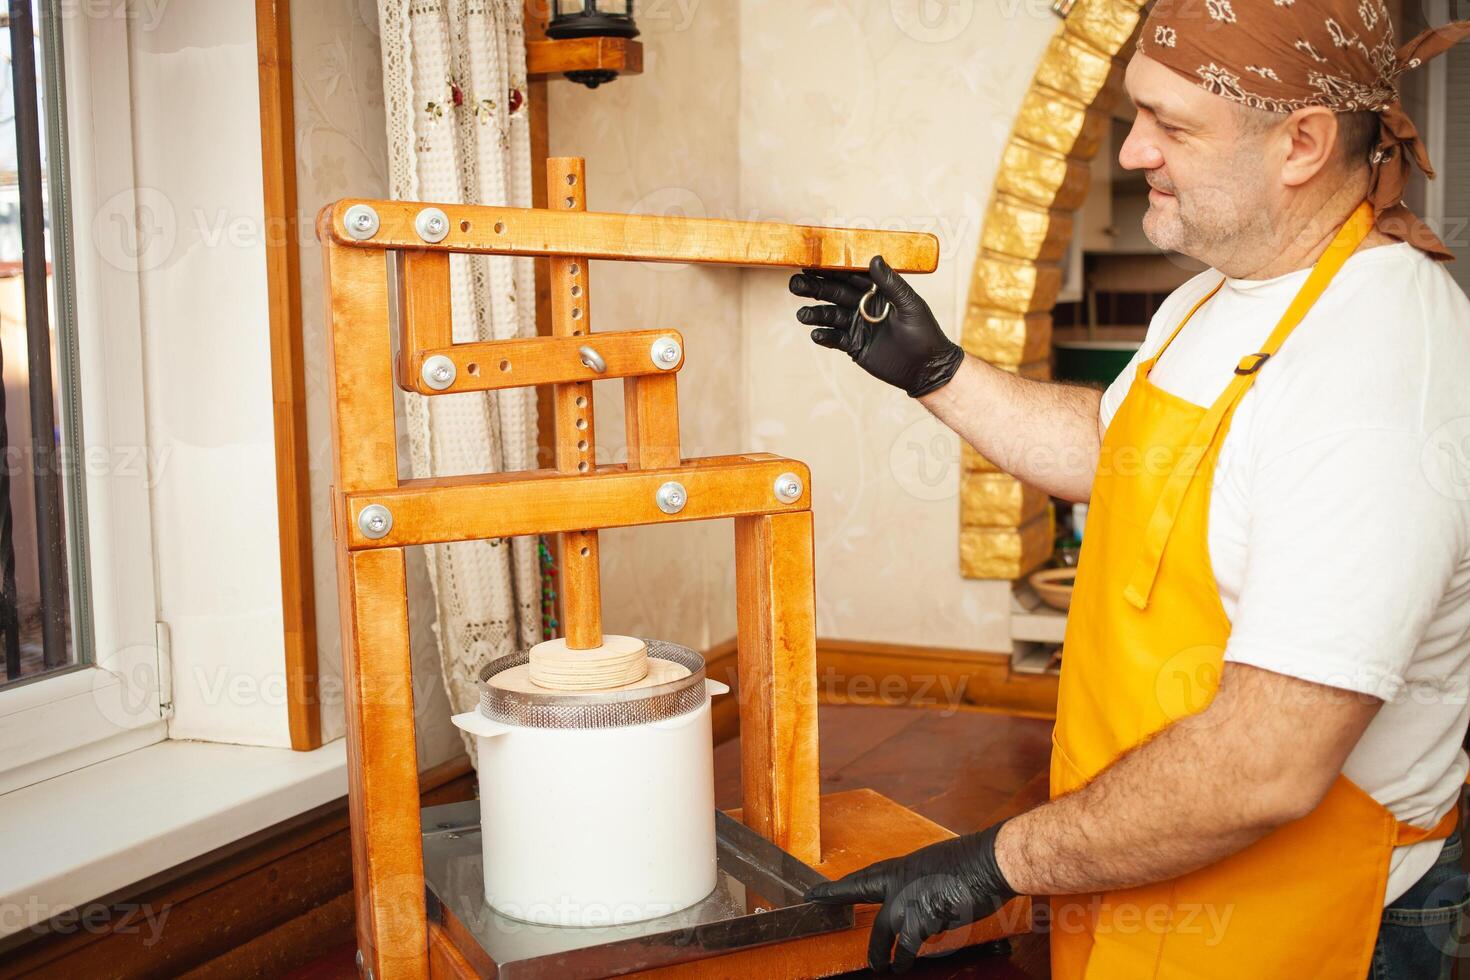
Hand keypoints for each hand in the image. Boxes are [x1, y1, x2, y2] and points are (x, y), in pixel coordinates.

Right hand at [789, 254, 963, 397]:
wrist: (927, 369)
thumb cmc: (925, 333)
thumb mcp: (910, 305)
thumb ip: (890, 284)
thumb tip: (874, 258)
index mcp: (878, 292)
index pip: (850, 277)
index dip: (831, 269)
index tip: (813, 262)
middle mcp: (864, 306)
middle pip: (835, 294)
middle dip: (815, 289)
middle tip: (795, 284)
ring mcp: (857, 326)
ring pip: (831, 316)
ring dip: (816, 314)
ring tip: (802, 316)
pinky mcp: (854, 346)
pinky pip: (835, 339)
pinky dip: (825, 337)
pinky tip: (817, 334)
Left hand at [804, 820, 1015, 973]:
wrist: (986, 862)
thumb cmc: (969, 862)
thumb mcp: (934, 866)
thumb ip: (919, 884)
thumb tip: (921, 902)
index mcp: (899, 869)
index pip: (860, 880)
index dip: (835, 889)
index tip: (813, 893)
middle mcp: (896, 886)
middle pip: (865, 909)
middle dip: (850, 922)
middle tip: (832, 928)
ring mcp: (905, 904)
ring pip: (884, 936)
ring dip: (882, 955)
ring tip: (881, 967)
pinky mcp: (919, 922)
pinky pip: (909, 947)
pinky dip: (907, 957)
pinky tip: (905, 964)